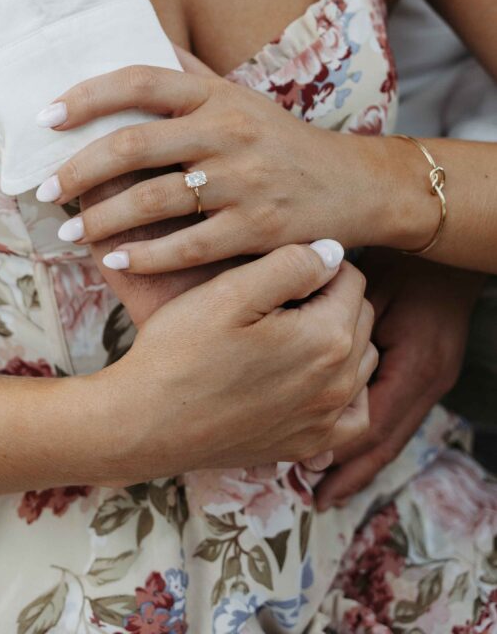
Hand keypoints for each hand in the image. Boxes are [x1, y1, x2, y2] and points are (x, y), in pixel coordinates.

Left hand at [35, 63, 381, 272]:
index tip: (46, 117)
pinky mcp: (257, 229)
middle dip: (78, 168)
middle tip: (44, 189)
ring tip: (69, 231)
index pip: (140, 80)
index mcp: (217, 95)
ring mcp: (244, 182)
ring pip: (154, 199)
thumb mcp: (242, 97)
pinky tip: (115, 260)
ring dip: (102, 218)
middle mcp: (227, 132)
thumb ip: (191, 72)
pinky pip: (187, 246)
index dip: (86, 96)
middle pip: (134, 143)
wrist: (355, 185)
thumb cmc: (284, 141)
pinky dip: (145, 256)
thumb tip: (142, 32)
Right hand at [92, 243, 377, 481]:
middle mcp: (340, 383)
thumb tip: (333, 252)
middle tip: (276, 296)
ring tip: (287, 329)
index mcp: (327, 338)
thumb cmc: (181, 350)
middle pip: (360, 317)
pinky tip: (310, 376)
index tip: (276, 269)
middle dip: (329, 298)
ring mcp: (326, 420)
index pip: (351, 278)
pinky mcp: (308, 445)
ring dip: (337, 338)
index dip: (315, 263)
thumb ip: (292, 265)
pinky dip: (343, 389)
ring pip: (361, 360)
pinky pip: (354, 411)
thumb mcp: (230, 291)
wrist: (145, 423)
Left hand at [315, 251, 482, 509]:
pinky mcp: (428, 375)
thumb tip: (300, 364)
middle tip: (317, 499)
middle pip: (388, 440)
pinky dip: (372, 437)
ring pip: (394, 433)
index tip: (307, 472)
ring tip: (328, 487)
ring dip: (362, 460)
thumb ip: (342, 322)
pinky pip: (398, 416)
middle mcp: (428, 381)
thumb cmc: (403, 260)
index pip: (376, 421)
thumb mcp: (371, 287)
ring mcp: (433, 381)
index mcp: (414, 364)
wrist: (447, 248)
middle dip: (353, 471)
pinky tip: (350, 448)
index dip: (342, 451)